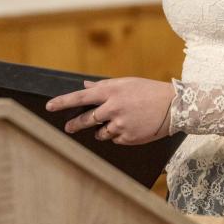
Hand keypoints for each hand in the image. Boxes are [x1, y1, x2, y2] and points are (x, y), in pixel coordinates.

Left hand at [45, 77, 174, 145]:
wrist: (174, 106)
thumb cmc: (149, 91)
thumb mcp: (126, 83)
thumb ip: (104, 86)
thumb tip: (86, 86)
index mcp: (111, 91)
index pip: (80, 97)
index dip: (63, 102)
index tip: (49, 106)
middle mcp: (113, 108)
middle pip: (86, 120)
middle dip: (75, 125)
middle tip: (69, 127)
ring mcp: (120, 125)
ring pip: (101, 133)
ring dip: (103, 130)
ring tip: (118, 122)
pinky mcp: (128, 138)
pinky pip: (116, 139)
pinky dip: (119, 135)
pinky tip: (131, 127)